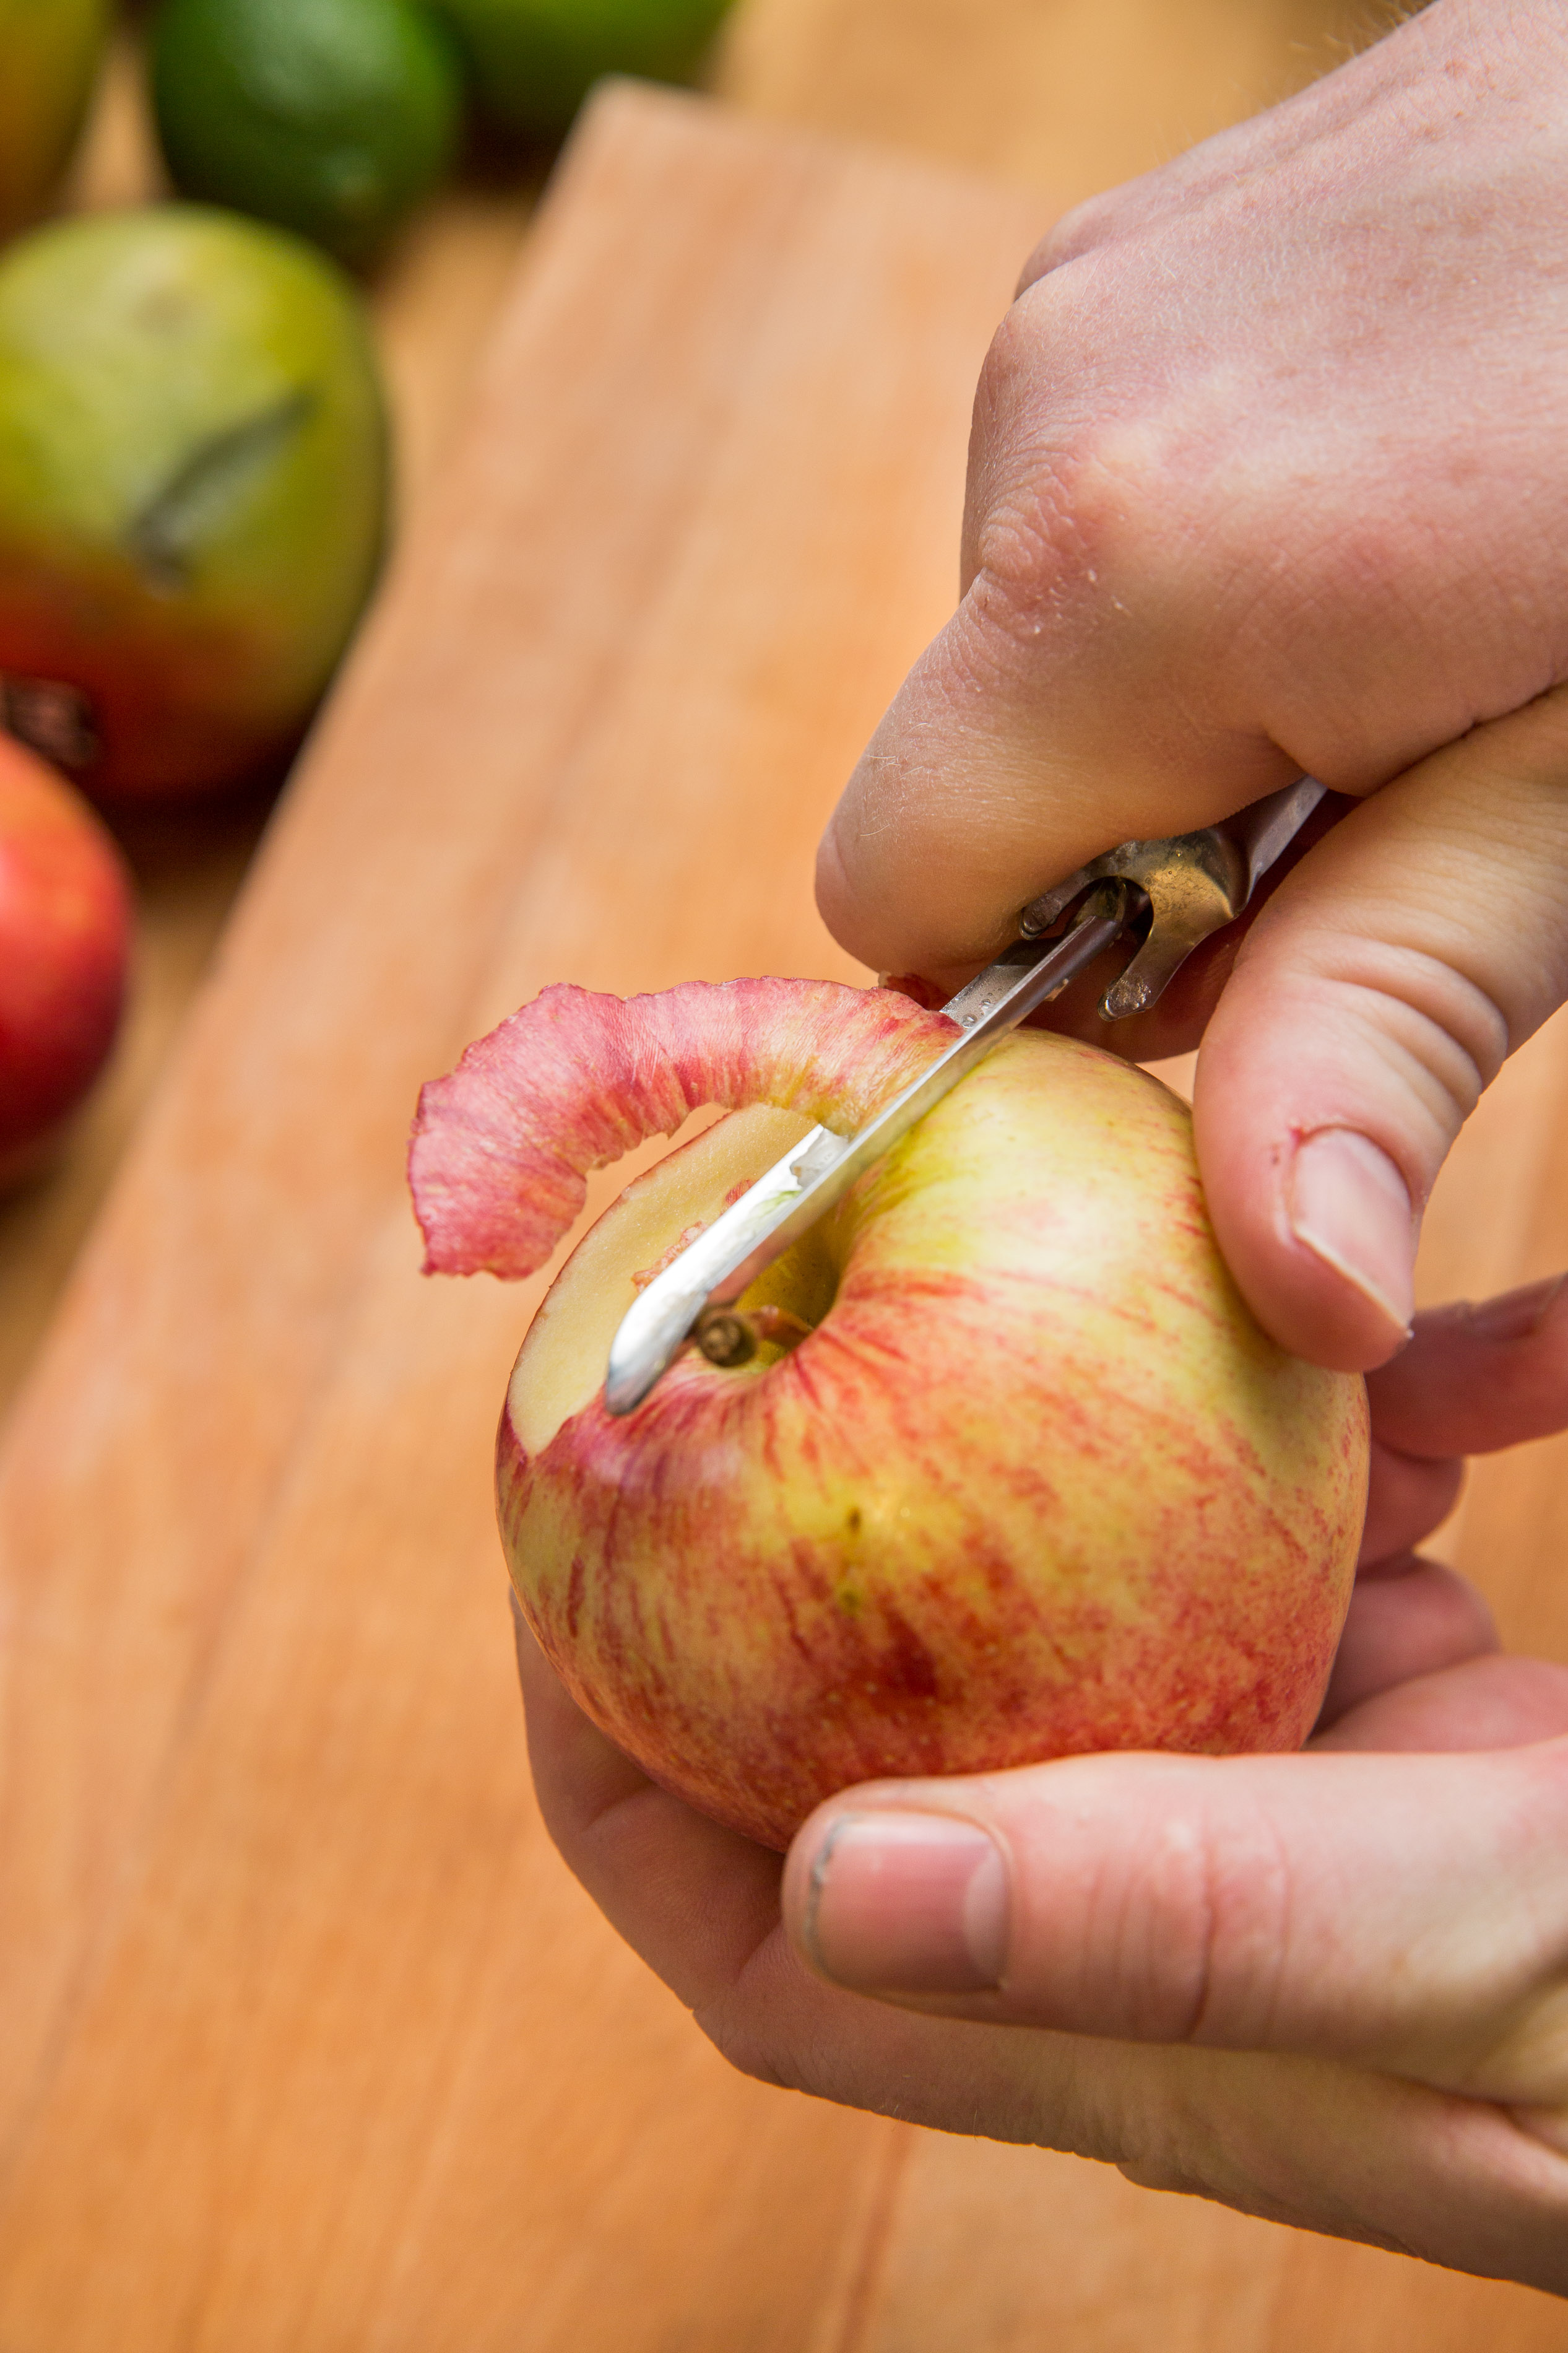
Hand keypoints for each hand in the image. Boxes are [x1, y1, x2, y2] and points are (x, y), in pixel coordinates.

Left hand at [518, 1276, 1567, 2293]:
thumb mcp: (1452, 1947)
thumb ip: (1173, 1921)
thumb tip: (839, 1884)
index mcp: (1100, 1994)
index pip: (734, 1904)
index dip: (596, 1719)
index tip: (552, 1489)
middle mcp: (1155, 1880)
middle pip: (871, 1691)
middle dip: (791, 1502)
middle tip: (750, 1281)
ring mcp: (1282, 1785)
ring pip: (1086, 1575)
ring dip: (1076, 1407)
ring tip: (1075, 1220)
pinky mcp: (1417, 1716)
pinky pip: (1313, 1529)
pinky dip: (1354, 1406)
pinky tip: (1441, 1328)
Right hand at [815, 0, 1567, 1372]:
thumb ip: (1388, 1029)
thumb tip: (1294, 1295)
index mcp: (1121, 574)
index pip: (899, 903)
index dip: (1063, 992)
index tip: (1262, 964)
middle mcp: (1053, 402)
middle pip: (979, 774)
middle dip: (1155, 846)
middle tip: (1403, 796)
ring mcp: (1101, 289)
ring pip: (1046, 639)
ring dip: (1200, 700)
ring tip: (1429, 628)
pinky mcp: (1162, 237)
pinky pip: (1104, 490)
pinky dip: (1221, 560)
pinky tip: (1405, 509)